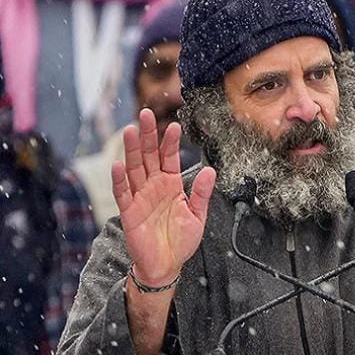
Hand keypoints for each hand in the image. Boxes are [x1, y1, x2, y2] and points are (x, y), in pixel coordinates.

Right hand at [111, 108, 215, 285]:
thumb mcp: (197, 215)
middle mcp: (154, 186)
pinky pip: (123, 193)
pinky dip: (120, 180)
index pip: (169, 158)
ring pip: (134, 169)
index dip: (170, 142)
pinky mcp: (129, 212)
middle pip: (148, 156)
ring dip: (131, 150)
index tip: (174, 126)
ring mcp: (140, 197)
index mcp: (171, 185)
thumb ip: (201, 193)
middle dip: (147, 136)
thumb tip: (210, 170)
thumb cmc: (181, 240)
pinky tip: (119, 165)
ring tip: (131, 130)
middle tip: (146, 114)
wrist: (167, 265)